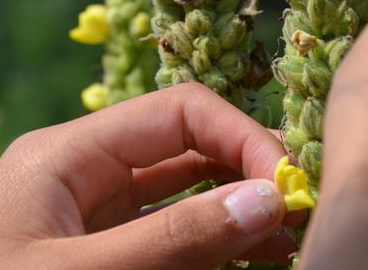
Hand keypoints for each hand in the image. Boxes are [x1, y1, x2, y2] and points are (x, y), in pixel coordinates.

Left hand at [0, 84, 292, 269]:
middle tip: (301, 209)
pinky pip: (168, 236)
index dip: (239, 137)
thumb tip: (266, 201)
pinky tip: (255, 254)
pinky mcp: (100, 254)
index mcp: (65, 153)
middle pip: (185, 148)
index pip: (175, 113)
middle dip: (246, 171)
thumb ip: (173, 243)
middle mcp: (84, 174)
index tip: (286, 183)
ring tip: (291, 238)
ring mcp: (93, 217)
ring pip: (184, 195)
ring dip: (238, 210)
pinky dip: (213, 242)